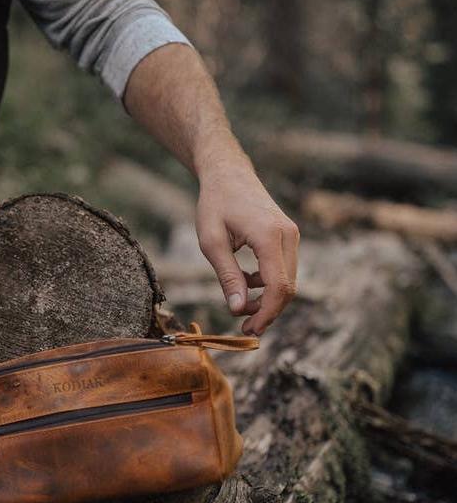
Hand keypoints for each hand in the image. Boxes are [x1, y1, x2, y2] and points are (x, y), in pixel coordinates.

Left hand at [196, 158, 298, 335]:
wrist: (228, 173)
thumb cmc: (215, 204)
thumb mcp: (211, 242)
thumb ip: (227, 276)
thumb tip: (238, 310)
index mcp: (269, 236)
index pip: (279, 287)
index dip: (266, 314)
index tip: (248, 329)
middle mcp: (288, 236)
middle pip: (288, 288)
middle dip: (267, 311)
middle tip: (243, 326)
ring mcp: (291, 235)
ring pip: (288, 281)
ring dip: (267, 299)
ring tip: (239, 303)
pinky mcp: (288, 237)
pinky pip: (284, 269)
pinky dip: (267, 284)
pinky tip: (245, 282)